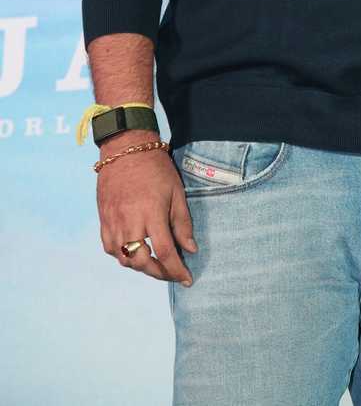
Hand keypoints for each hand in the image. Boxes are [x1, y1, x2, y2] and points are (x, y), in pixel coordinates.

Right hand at [96, 131, 197, 285]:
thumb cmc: (155, 168)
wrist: (125, 148)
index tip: (187, 279)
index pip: (165, 252)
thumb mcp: (176, 192)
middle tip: (171, 273)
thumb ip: (182, 223)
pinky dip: (122, 256)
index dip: (176, 270)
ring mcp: (113, 223)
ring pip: (124, 260)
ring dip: (141, 267)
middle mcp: (130, 222)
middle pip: (142, 262)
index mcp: (151, 214)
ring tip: (155, 263)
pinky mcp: (103, 220)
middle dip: (159, 273)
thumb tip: (190, 250)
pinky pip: (110, 249)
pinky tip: (133, 252)